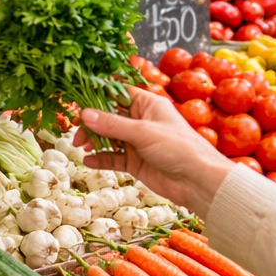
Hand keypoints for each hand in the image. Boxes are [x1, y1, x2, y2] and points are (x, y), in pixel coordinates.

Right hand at [76, 88, 233, 218]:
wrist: (198, 181)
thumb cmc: (179, 148)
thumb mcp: (143, 132)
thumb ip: (113, 125)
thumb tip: (86, 114)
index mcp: (147, 104)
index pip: (117, 95)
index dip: (97, 99)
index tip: (79, 106)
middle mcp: (141, 121)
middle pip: (109, 117)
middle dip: (92, 124)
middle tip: (77, 133)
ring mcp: (138, 142)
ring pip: (109, 138)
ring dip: (94, 141)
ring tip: (81, 147)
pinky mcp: (136, 162)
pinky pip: (113, 158)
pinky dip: (101, 159)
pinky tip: (89, 161)